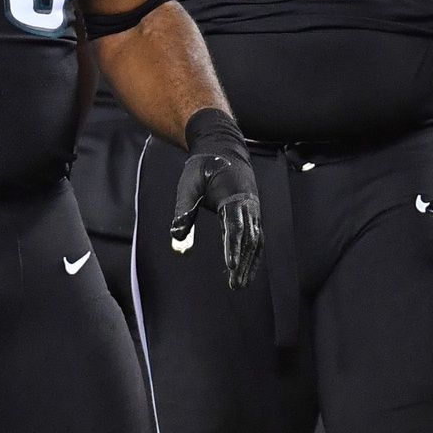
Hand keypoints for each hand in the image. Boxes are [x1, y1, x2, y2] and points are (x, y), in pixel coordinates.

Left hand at [170, 109, 261, 289]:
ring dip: (251, 262)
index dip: (234, 247)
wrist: (222, 147)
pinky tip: (246, 269)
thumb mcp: (188, 183)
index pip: (235, 226)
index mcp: (233, 195)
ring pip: (256, 239)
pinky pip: (255, 236)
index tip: (231, 266)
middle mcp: (248, 203)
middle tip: (235, 285)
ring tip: (241, 284)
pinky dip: (253, 254)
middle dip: (244, 262)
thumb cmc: (203, 166)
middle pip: (249, 237)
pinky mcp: (251, 212)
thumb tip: (176, 235)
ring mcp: (252, 208)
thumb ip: (183, 209)